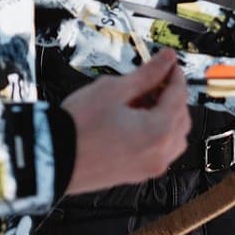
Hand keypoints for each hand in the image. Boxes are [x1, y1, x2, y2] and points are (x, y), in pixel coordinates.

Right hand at [62, 49, 190, 194]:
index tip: (168, 62)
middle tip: (153, 78)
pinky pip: (160, 151)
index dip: (174, 74)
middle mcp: (160, 154)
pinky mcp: (137, 174)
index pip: (178, 96)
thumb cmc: (78, 126)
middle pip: (181, 118)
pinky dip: (157, 133)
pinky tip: (135, 119)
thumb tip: (166, 60)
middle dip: (172, 96)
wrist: (53, 157)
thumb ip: (146, 74)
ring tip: (141, 100)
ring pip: (174, 137)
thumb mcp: (113, 90)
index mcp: (159, 132)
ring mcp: (150, 167)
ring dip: (166, 116)